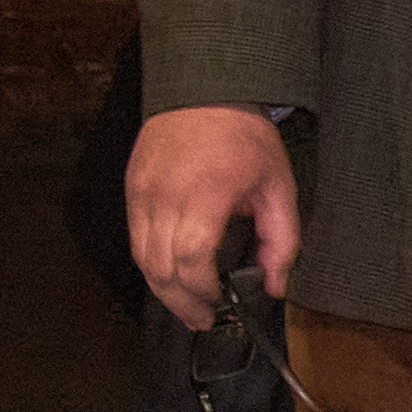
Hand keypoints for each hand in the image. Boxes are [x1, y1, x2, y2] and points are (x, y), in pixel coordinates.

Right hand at [125, 105, 302, 328]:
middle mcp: (166, 197)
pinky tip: (171, 275)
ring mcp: (142, 193)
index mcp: (206, 194)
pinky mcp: (131, 190)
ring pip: (142, 258)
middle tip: (202, 320)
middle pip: (161, 267)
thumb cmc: (246, 138)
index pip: (192, 258)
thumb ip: (281, 238)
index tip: (221, 304)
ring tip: (187, 307)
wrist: (204, 91)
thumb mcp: (279, 185)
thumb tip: (274, 285)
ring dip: (162, 289)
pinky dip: (151, 263)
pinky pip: (135, 239)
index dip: (203, 290)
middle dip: (181, 302)